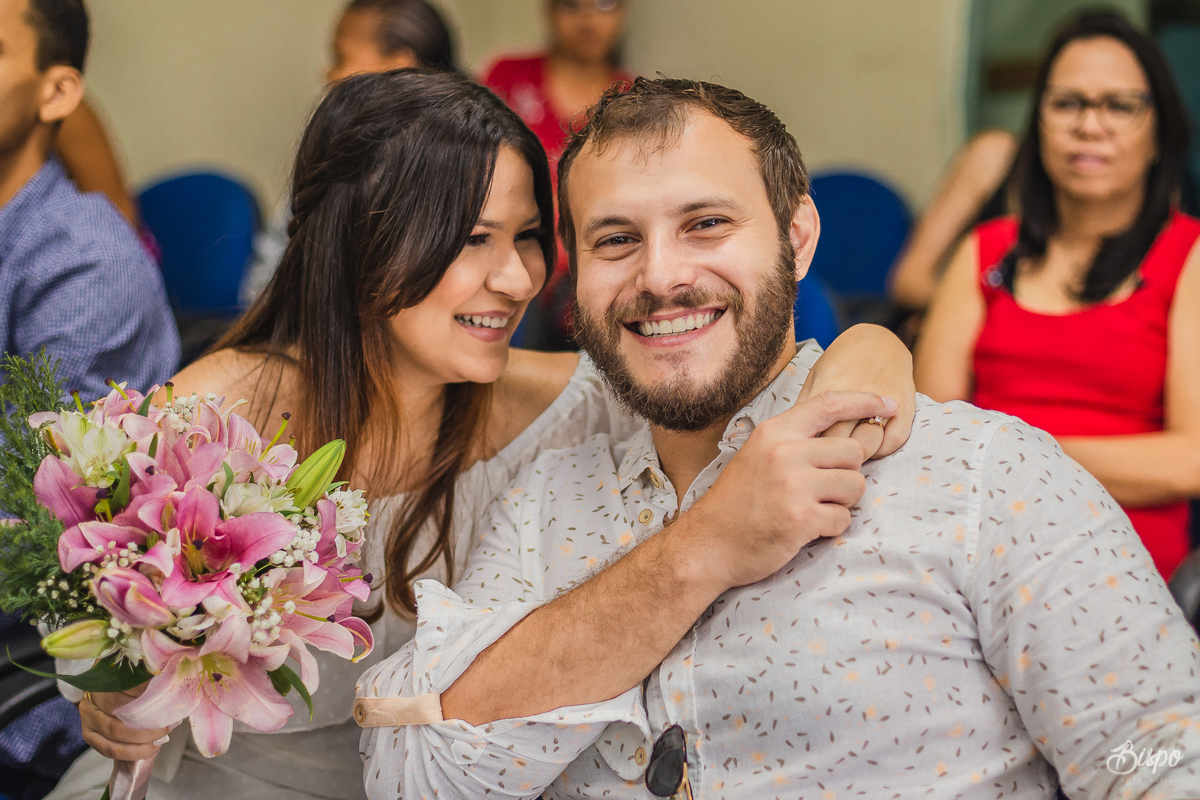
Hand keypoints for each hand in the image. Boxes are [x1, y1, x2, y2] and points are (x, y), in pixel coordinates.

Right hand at [78, 684, 171, 761]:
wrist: (108, 698)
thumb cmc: (131, 687)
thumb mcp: (141, 678)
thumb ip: (154, 680)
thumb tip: (176, 685)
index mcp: (108, 675)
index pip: (129, 684)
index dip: (150, 693)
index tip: (170, 699)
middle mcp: (93, 695)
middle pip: (121, 710)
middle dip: (148, 721)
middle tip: (168, 724)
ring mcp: (87, 716)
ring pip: (115, 731)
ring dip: (143, 738)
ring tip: (161, 737)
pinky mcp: (88, 734)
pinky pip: (109, 749)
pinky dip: (132, 752)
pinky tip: (149, 748)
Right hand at [683, 390, 895, 590]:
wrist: (707, 544)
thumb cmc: (736, 503)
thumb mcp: (757, 457)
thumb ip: (793, 442)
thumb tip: (842, 437)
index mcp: (774, 433)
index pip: (829, 404)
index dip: (864, 401)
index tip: (888, 404)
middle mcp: (785, 453)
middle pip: (853, 452)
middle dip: (848, 474)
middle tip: (824, 490)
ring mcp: (793, 485)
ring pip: (855, 486)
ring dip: (843, 502)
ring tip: (814, 509)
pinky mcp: (800, 518)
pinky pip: (843, 519)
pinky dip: (831, 527)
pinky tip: (806, 529)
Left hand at [801, 324, 914, 458]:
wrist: (879, 338)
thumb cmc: (841, 361)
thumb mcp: (816, 376)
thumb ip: (805, 406)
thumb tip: (796, 440)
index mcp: (829, 387)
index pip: (816, 432)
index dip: (811, 450)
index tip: (810, 455)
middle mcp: (858, 393)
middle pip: (841, 442)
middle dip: (832, 456)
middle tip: (830, 460)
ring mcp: (884, 399)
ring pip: (868, 444)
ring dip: (858, 455)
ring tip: (851, 454)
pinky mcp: (906, 404)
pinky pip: (893, 442)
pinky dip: (881, 451)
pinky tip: (873, 446)